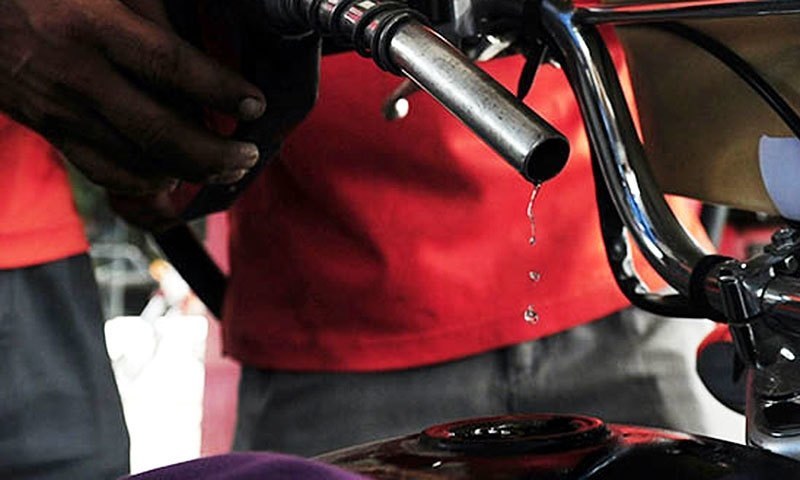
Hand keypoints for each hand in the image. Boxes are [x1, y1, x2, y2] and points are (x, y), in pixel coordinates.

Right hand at [0, 0, 266, 193]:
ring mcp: (60, 109)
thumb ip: (155, 18)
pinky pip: (103, 171)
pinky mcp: (49, 131)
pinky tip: (173, 175)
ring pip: (135, 161)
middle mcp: (78, 73)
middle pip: (158, 131)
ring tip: (226, 168)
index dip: (219, 89)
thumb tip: (207, 62)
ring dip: (189, 173)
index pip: (169, 65)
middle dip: (215, 153)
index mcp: (94, 25)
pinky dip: (146, 181)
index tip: (255, 105)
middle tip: (249, 155)